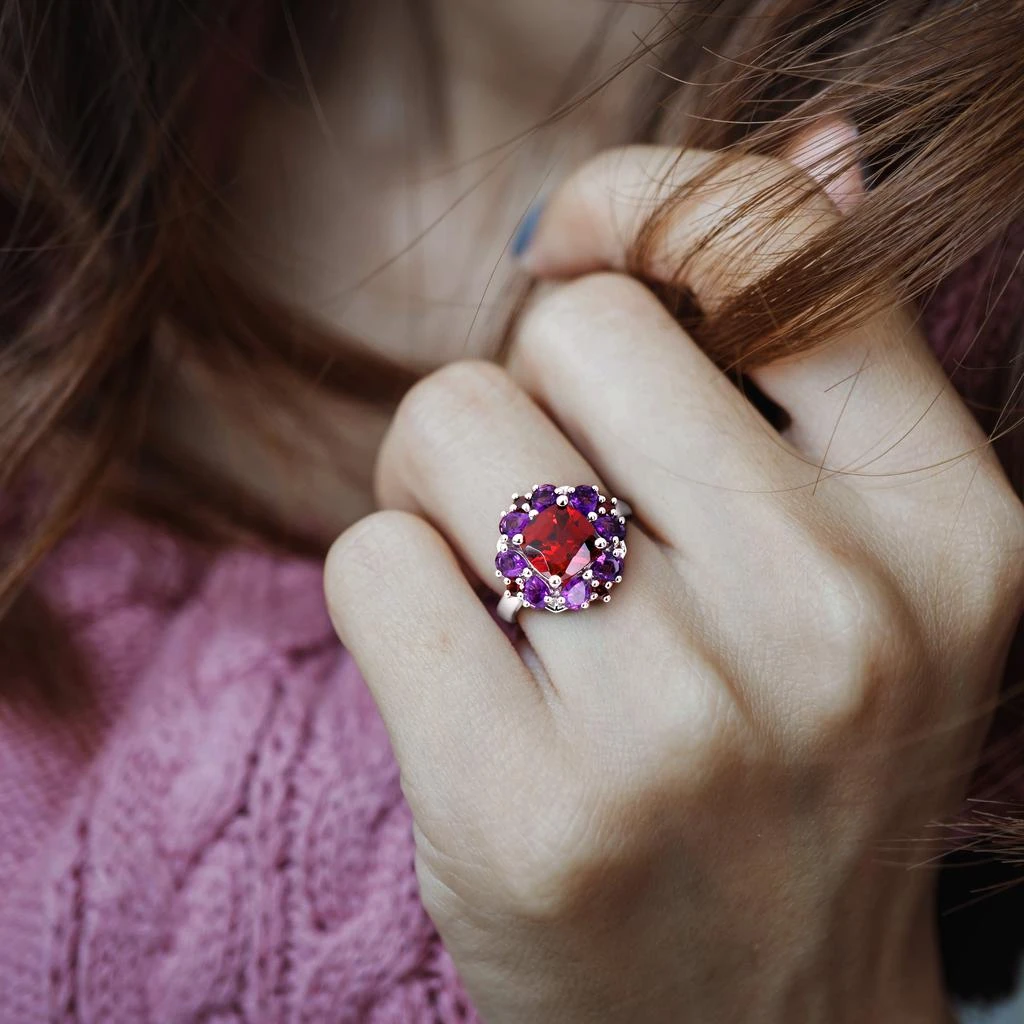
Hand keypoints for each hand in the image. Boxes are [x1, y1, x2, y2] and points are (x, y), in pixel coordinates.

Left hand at [324, 132, 1023, 1022]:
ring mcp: (680, 723)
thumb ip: (826, 355)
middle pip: (568, 323)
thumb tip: (819, 144)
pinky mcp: (524, 810)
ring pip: (449, 421)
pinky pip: (371, 560)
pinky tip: (461, 676)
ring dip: (442, 485)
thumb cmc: (789, 771)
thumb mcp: (865, 562)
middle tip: (550, 499)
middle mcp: (838, 616)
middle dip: (528, 387)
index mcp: (951, 529)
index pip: (774, 241)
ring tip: (503, 589)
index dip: (648, 202)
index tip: (583, 246)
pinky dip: (389, 595)